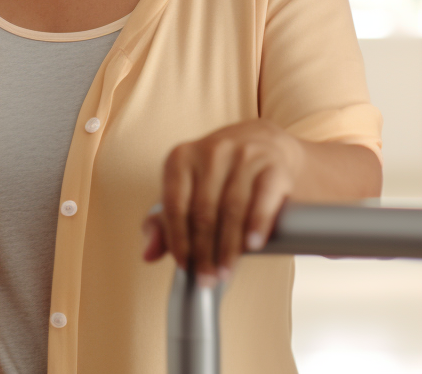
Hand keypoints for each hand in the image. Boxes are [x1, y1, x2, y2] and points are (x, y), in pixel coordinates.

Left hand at [142, 119, 304, 283]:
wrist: (263, 143)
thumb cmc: (219, 175)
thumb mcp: (185, 191)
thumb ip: (163, 223)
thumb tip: (149, 254)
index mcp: (182, 158)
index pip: (174, 204)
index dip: (178, 240)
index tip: (184, 265)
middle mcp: (212, 151)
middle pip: (203, 210)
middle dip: (204, 251)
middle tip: (207, 278)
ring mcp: (244, 155)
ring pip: (232, 208)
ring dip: (228, 247)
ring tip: (226, 271)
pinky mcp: (272, 165)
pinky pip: (262, 199)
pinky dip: (256, 225)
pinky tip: (253, 245)